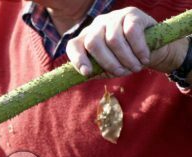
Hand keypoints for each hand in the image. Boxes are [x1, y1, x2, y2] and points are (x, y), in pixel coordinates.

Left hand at [66, 7, 187, 77]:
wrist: (152, 48)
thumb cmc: (125, 61)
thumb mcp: (109, 69)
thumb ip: (98, 70)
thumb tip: (88, 74)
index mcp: (86, 38)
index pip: (73, 46)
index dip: (78, 59)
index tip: (87, 73)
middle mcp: (97, 25)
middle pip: (93, 43)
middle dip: (108, 62)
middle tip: (122, 73)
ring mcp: (113, 17)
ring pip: (113, 39)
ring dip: (126, 58)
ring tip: (136, 68)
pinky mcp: (131, 13)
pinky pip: (131, 32)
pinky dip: (138, 49)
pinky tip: (144, 59)